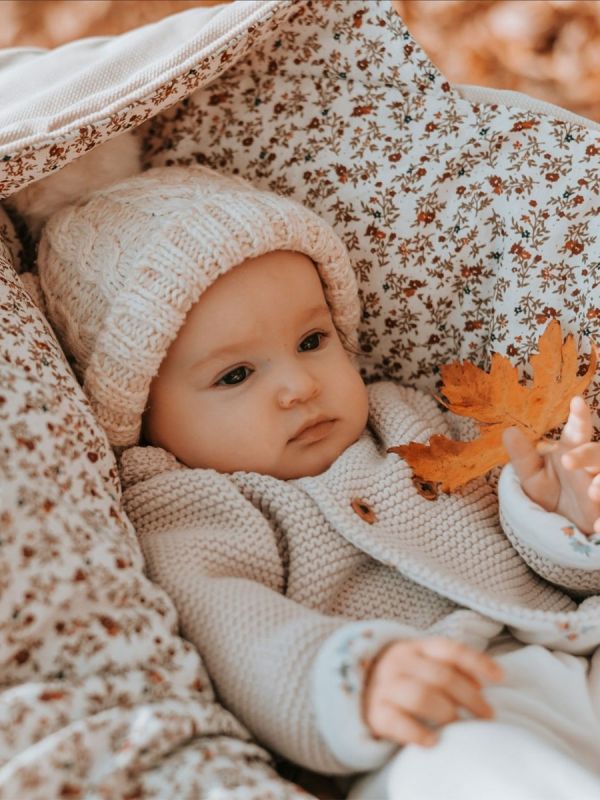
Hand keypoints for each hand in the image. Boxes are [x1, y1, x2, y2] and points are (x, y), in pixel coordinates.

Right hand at [362, 637, 502, 746]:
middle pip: (441, 676)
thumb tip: (482, 682)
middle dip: (470, 697)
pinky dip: (417, 733)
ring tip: (459, 726)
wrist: (355, 689)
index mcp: (415, 647)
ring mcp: (384, 685)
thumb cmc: (400, 678)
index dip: (477, 662)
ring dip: (446, 713)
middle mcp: (399, 662)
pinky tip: (432, 742)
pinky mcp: (374, 711)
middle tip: (487, 715)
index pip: (450, 649)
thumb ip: (447, 667)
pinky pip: (397, 722)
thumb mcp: (420, 663)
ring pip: (421, 696)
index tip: (500, 677)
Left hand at [503, 395, 599, 534]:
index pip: (579, 431)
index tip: (575, 402)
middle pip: (598, 454)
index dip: (579, 417)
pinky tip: (598, 527)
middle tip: (568, 462)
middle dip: (587, 455)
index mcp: (574, 451)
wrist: (561, 526)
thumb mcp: (532, 478)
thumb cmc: (550, 494)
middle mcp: (592, 467)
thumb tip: (508, 431)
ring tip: (593, 492)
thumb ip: (523, 457)